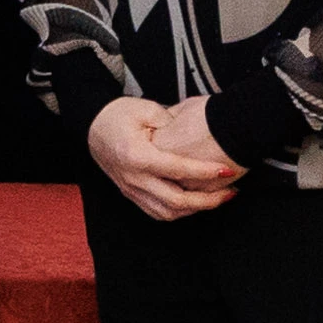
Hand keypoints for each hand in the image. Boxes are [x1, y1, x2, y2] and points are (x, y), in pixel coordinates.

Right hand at [89, 95, 243, 222]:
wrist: (92, 126)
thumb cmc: (118, 115)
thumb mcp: (147, 109)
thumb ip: (173, 124)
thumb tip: (197, 138)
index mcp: (136, 155)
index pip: (178, 170)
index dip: (205, 172)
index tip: (227, 170)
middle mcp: (133, 178)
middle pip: (176, 201)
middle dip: (208, 200)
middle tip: (231, 191)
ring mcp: (131, 189)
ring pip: (168, 212)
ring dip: (196, 209)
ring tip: (218, 198)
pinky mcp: (131, 194)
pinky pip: (158, 212)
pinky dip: (180, 212)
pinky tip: (196, 203)